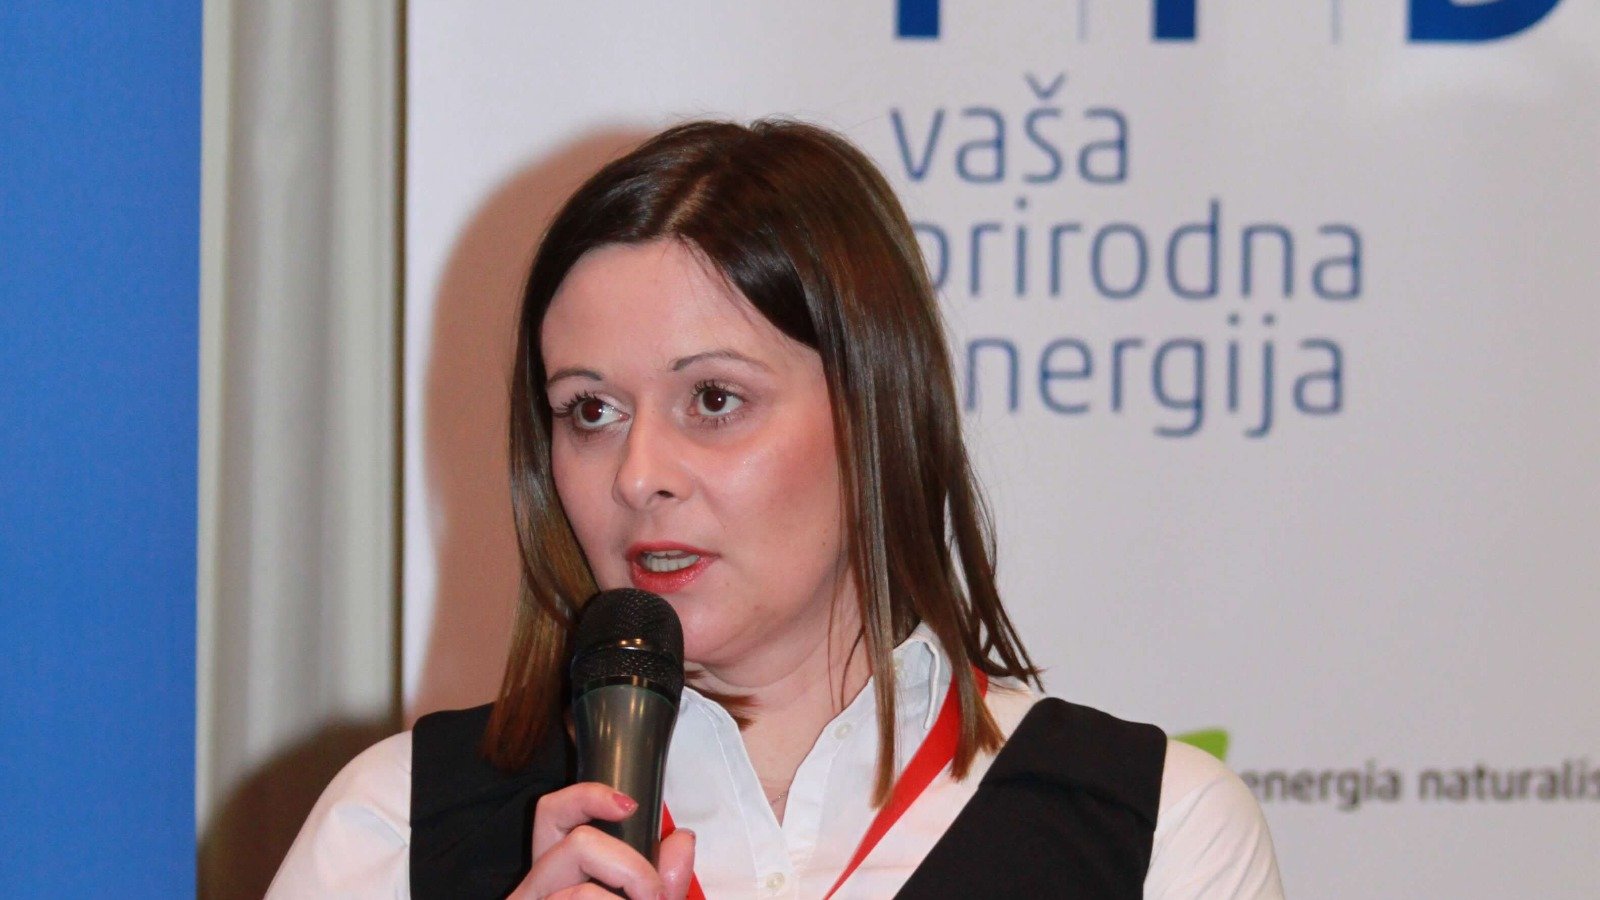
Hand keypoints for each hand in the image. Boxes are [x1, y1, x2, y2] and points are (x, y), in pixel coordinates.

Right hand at [508, 782, 695, 899]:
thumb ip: (666, 879)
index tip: (628, 805)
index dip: (587, 796)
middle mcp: (535, 887)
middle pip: (576, 843)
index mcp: (556, 874)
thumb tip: (682, 839)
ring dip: (629, 893)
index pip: (551, 812)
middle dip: (630, 867)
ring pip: (582, 886)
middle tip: (654, 895)